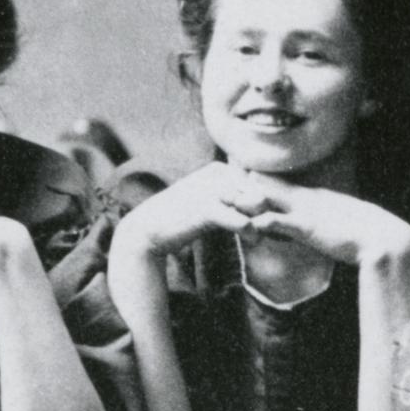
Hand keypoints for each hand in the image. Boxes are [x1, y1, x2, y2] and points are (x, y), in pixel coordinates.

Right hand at [115, 163, 261, 259]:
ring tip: (255, 237)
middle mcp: (218, 174)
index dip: (260, 207)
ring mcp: (213, 190)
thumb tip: (261, 203)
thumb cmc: (179, 217)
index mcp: (219, 169)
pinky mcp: (207, 209)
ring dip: (260, 225)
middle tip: (257, 232)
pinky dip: (252, 234)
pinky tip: (250, 241)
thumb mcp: (206, 200)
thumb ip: (230, 198)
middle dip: (263, 215)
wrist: (146, 229)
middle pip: (261, 194)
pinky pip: (244, 222)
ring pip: (258, 205)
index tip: (256, 223)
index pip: (256, 185)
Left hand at [231, 173, 409, 267]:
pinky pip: (279, 221)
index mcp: (314, 197)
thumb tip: (312, 225)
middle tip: (220, 182)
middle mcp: (307, 198)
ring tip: (224, 198)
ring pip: (269, 199)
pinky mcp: (308, 227)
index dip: (259, 182)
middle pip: (269, 185)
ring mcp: (307, 211)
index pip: (282, 184)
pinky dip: (261, 221)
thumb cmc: (365, 233)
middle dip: (245, 184)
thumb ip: (322, 221)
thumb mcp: (339, 222)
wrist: (382, 237)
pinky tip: (248, 222)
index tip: (239, 179)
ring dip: (246, 200)